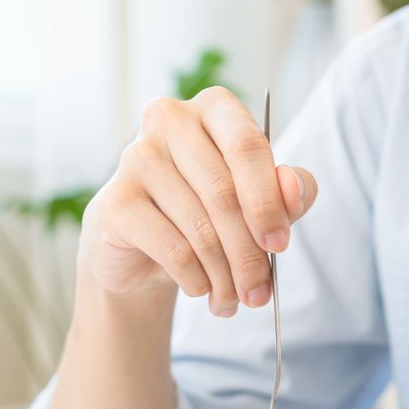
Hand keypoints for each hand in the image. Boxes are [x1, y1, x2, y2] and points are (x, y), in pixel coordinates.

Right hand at [79, 86, 318, 315]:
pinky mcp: (115, 201)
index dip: (268, 201)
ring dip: (226, 276)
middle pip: (224, 194)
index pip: (247, 146)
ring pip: (200, 228)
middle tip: (260, 293)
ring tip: (234, 299)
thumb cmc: (211, 212)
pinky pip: (173, 249)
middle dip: (250, 254)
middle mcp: (170, 120)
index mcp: (215, 109)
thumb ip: (289, 192)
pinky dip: (196, 279)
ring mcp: (136, 157)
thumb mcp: (260, 202)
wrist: (144, 247)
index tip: (280, 244)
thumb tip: (293, 189)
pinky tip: (201, 289)